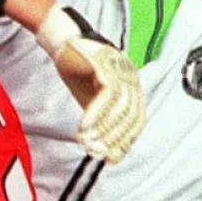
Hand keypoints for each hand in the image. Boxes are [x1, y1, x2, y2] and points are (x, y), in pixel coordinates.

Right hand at [35, 5, 144, 163]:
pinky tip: (83, 127)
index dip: (124, 142)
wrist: (65, 41)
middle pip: (130, 116)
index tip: (111, 158)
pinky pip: (106, 95)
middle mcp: (131, 78)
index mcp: (131, 86)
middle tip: (96, 153)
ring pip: (120, 108)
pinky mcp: (105, 66)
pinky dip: (95, 114)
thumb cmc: (78, 69)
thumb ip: (101, 117)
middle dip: (113, 139)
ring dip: (103, 129)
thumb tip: (102, 147)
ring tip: (87, 142)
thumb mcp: (91, 97)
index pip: (136, 120)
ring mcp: (120, 71)